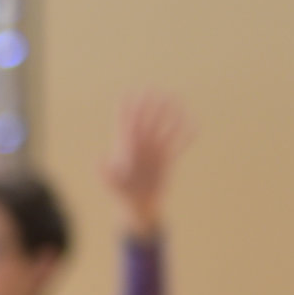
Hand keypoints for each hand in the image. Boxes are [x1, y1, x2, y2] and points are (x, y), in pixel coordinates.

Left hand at [100, 92, 189, 237]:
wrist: (138, 206)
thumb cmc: (122, 195)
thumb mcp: (112, 184)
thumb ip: (105, 172)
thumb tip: (98, 159)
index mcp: (125, 149)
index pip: (125, 125)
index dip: (126, 109)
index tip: (128, 92)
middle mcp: (141, 147)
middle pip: (145, 121)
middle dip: (149, 105)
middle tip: (153, 88)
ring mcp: (155, 151)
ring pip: (163, 128)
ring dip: (169, 114)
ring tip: (176, 99)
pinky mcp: (167, 159)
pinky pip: (179, 145)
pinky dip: (186, 135)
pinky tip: (195, 124)